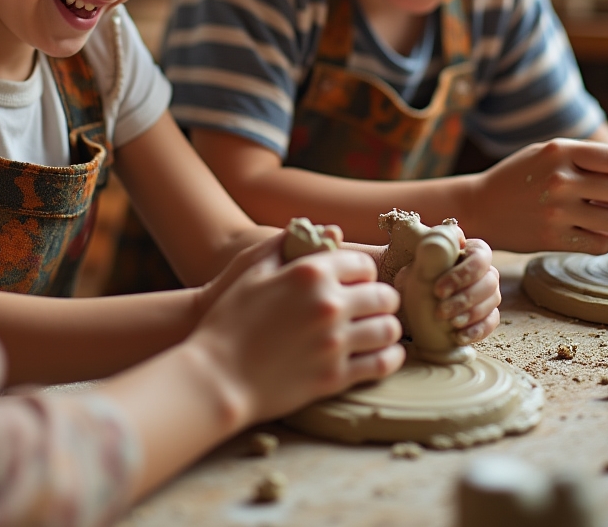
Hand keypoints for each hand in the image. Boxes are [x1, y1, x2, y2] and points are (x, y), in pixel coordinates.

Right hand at [188, 246, 403, 425]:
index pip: (363, 265)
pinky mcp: (335, 377)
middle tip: (373, 305)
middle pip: (384, 296)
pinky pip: (381, 364)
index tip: (357, 281)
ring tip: (378, 329)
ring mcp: (334, 343)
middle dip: (382, 298)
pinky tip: (384, 353)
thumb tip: (324, 231)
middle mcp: (329, 305)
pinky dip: (390, 357)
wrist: (217, 374)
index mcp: (310, 273)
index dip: (362, 272)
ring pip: (389, 330)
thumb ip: (287, 243)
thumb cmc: (229, 318)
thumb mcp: (251, 269)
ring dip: (387, 327)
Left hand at [394, 232, 499, 345]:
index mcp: (468, 252)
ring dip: (469, 314)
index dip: (463, 273)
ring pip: (492, 302)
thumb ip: (435, 246)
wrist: (413, 313)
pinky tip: (458, 335)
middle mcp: (483, 272)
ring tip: (448, 322)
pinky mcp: (488, 316)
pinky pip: (491, 322)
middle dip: (464, 298)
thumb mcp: (419, 265)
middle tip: (440, 311)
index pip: (481, 255)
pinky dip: (476, 330)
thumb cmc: (417, 284)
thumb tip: (456, 235)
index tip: (437, 290)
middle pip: (489, 281)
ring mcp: (488, 294)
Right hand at [474, 139, 607, 252]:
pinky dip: (607, 240)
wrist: (480, 206)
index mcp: (559, 152)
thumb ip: (584, 156)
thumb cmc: (519, 177)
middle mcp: (560, 180)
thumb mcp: (545, 152)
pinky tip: (596, 232)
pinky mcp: (554, 239)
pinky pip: (602, 244)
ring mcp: (557, 212)